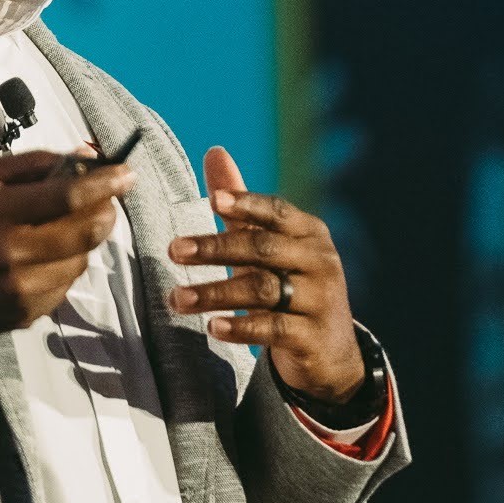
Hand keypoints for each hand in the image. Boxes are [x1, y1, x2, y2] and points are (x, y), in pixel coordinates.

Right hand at [0, 146, 133, 338]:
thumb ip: (34, 165)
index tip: (127, 173)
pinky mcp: (24, 314)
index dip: (106, 182)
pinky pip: (66, 286)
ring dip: (83, 241)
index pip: (69, 196)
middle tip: (106, 200)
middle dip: (106, 211)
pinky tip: (42, 257)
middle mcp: (10, 255)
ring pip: (81, 261)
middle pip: (86, 232)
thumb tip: (85, 157)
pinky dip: (65, 267)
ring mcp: (19, 290)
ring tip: (60, 228)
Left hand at [166, 146, 364, 402]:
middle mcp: (319, 262)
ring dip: (215, 292)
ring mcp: (319, 300)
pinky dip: (241, 327)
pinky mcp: (312, 337)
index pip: (277, 212)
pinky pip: (273, 329)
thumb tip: (214, 151)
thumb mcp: (271, 247)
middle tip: (173, 250)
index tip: (213, 201)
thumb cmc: (292, 287)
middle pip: (263, 249)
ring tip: (176, 298)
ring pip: (263, 290)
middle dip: (215, 248)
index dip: (247, 204)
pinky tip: (212, 327)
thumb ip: (242, 207)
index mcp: (309, 234)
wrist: (330, 351)